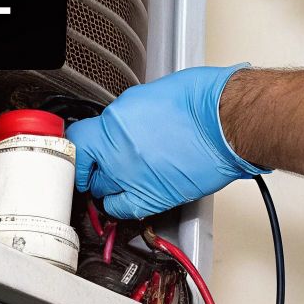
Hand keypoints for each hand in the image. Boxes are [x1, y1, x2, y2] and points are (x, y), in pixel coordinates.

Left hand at [68, 64, 267, 219]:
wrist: (228, 121)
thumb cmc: (199, 101)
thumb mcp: (148, 94)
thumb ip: (125, 115)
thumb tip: (117, 126)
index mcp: (114, 123)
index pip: (76, 141)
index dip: (76, 146)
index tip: (79, 150)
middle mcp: (118, 153)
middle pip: (88, 168)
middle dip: (95, 164)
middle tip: (104, 161)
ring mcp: (134, 178)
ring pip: (102, 191)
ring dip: (108, 184)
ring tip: (120, 177)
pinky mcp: (154, 197)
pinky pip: (123, 209)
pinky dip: (121, 205)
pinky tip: (127, 197)